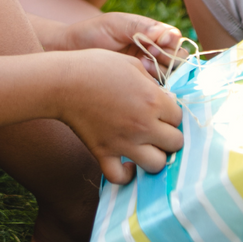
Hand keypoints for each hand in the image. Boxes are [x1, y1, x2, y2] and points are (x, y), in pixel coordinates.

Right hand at [59, 50, 183, 184]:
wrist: (63, 82)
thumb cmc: (96, 66)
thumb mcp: (132, 64)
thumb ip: (152, 83)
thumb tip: (163, 99)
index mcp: (153, 101)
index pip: (179, 118)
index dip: (171, 114)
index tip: (160, 111)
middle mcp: (143, 125)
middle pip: (175, 143)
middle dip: (169, 136)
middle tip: (157, 130)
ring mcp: (124, 143)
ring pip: (156, 165)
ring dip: (154, 157)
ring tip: (146, 147)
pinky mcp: (103, 153)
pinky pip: (120, 177)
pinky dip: (126, 175)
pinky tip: (127, 164)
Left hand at [60, 13, 187, 76]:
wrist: (69, 54)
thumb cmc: (91, 34)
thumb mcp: (115, 25)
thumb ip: (140, 27)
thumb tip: (164, 33)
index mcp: (150, 33)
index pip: (173, 39)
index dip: (171, 42)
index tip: (158, 42)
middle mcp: (152, 51)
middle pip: (177, 58)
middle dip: (167, 57)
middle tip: (150, 56)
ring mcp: (146, 70)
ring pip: (169, 75)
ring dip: (161, 71)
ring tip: (142, 65)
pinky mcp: (138, 86)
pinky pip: (156, 89)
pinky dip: (154, 86)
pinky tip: (141, 79)